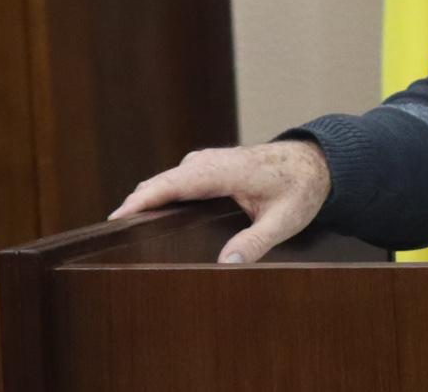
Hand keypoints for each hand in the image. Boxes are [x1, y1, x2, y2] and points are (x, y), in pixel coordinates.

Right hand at [109, 140, 330, 263]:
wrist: (317, 161)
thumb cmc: (302, 188)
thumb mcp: (285, 220)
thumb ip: (255, 243)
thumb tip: (225, 266)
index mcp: (227, 170)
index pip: (176, 183)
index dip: (145, 199)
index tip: (118, 216)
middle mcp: (213, 161)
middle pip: (165, 180)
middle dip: (137, 202)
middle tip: (110, 233)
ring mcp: (210, 160)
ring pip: (169, 178)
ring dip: (147, 197)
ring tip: (123, 225)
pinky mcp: (210, 165)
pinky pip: (178, 177)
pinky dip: (160, 191)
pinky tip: (151, 212)